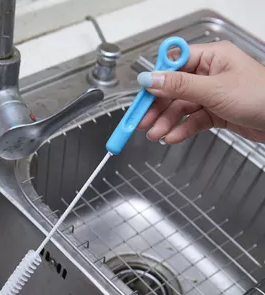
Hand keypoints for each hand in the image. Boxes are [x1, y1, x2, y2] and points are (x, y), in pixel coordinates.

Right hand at [137, 41, 264, 143]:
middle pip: (173, 89)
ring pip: (180, 107)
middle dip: (157, 108)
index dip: (155, 81)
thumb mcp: (214, 89)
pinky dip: (181, 129)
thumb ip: (179, 85)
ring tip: (155, 135)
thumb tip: (150, 79)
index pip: (173, 65)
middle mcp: (210, 74)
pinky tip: (171, 137)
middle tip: (142, 122)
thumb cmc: (260, 96)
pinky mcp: (215, 112)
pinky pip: (192, 120)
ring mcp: (212, 94)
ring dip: (166, 122)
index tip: (140, 96)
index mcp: (211, 58)